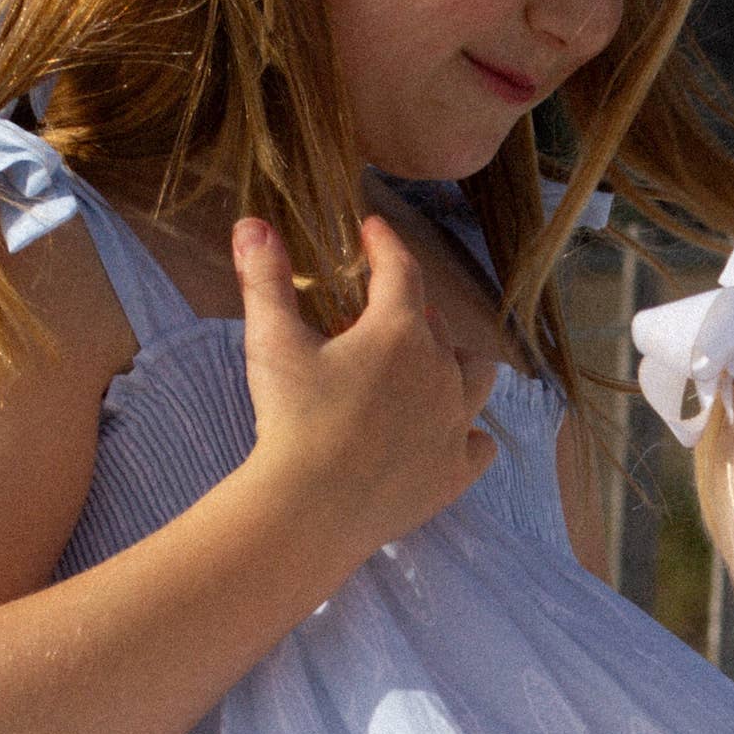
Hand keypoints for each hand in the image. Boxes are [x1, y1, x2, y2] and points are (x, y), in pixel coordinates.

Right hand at [231, 211, 497, 562]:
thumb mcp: (271, 342)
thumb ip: (266, 280)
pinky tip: (449, 434)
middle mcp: (440, 371)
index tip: (373, 231)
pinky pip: (480, 444)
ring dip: (455, 364)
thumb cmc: (291, 420)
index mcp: (399, 331)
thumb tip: (252, 223)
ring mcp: (454, 425)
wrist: (311, 510)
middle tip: (379, 319)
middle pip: (438, 326)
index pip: (401, 270)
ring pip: (476, 378)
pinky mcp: (455, 474)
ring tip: (429, 369)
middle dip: (412, 314)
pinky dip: (467, 432)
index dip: (385, 245)